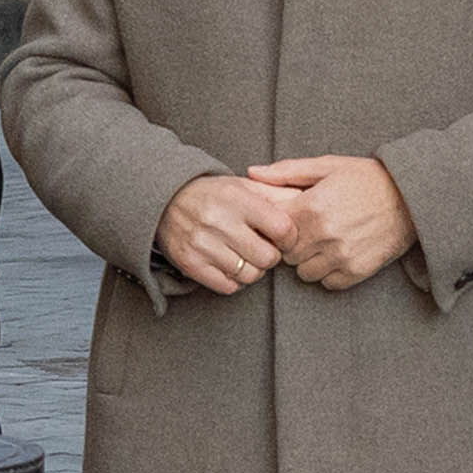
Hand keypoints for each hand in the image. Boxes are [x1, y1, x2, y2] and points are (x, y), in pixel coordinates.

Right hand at [157, 169, 295, 295]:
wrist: (165, 199)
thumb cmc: (213, 194)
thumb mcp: (244, 185)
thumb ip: (277, 193)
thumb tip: (306, 201)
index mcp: (237, 199)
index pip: (283, 229)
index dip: (289, 238)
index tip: (282, 237)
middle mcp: (219, 221)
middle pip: (268, 258)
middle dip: (270, 256)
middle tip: (261, 247)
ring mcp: (203, 244)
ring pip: (249, 275)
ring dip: (252, 269)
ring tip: (243, 255)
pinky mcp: (190, 263)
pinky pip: (228, 286)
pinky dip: (233, 280)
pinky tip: (228, 264)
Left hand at [249, 155, 414, 291]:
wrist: (412, 197)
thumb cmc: (368, 178)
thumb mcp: (327, 166)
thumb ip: (286, 172)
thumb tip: (252, 172)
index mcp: (312, 207)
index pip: (274, 230)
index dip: (279, 227)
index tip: (290, 221)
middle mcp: (324, 234)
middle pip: (287, 255)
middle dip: (293, 245)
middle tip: (308, 232)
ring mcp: (341, 255)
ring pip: (304, 273)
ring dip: (309, 262)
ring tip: (324, 244)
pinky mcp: (357, 271)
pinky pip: (328, 283)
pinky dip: (329, 272)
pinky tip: (339, 254)